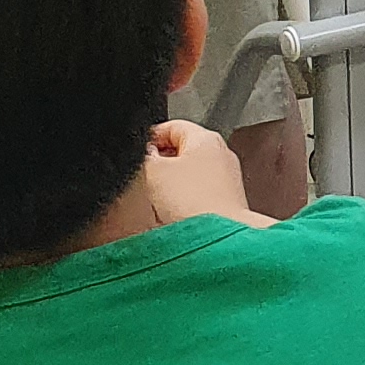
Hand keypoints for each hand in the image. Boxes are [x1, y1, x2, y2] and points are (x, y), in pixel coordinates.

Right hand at [138, 119, 259, 225]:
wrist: (219, 237)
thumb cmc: (194, 203)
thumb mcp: (154, 171)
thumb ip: (146, 156)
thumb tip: (146, 153)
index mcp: (206, 138)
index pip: (172, 126)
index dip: (150, 138)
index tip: (137, 151)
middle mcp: (222, 154)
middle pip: (183, 151)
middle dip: (162, 164)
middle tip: (148, 178)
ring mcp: (227, 178)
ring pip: (191, 175)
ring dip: (173, 186)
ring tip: (163, 200)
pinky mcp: (227, 201)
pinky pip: (199, 195)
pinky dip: (187, 201)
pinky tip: (178, 214)